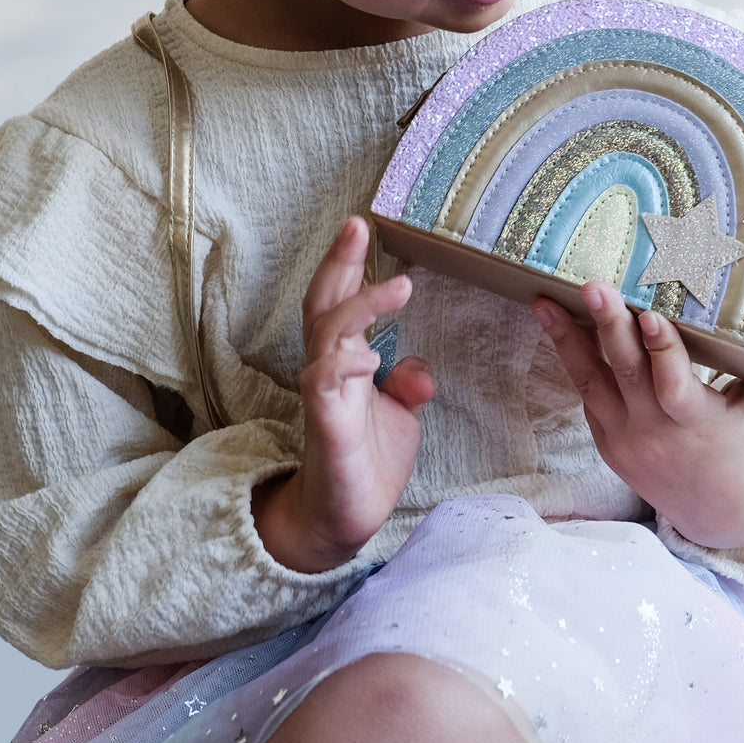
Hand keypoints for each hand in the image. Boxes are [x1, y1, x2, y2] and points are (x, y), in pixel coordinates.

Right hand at [251, 217, 435, 572]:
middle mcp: (330, 369)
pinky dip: (344, 366)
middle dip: (339, 263)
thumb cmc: (368, 458)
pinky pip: (324, 385)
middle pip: (324, 304)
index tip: (360, 226)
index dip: (347, 263)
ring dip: (360, 307)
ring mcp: (325, 396)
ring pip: (327, 336)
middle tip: (356, 226)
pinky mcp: (326, 425)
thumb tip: (419, 367)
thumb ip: (409, 383)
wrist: (345, 516)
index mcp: (347, 360)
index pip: (341, 300)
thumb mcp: (401, 414)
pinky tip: (368, 359)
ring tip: (399, 288)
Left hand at [531, 282, 743, 549]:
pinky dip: (576, 359)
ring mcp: (624, 440)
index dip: (662, 349)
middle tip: (593, 287)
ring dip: (567, 339)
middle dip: (608, 325)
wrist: (721, 516)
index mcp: (699, 425)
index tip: (650, 313)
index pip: (674, 385)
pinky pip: (589, 394)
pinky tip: (561, 324)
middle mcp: (655, 434)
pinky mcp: (606, 442)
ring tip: (544, 303)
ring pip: (591, 382)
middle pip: (626, 373)